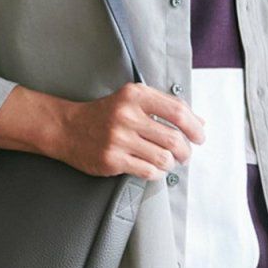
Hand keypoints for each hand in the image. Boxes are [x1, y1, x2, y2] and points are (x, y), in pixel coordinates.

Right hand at [58, 81, 205, 179]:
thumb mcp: (132, 100)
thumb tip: (199, 122)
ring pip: (163, 158)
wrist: (67, 128)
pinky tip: (153, 168)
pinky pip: (148, 171)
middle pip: (174, 138)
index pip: (177, 111)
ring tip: (167, 161)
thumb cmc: (104, 115)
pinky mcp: (112, 159)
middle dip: (186, 151)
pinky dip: (156, 172)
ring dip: (171, 163)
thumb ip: (164, 107)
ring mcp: (118, 139)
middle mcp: (127, 115)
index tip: (200, 136)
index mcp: (135, 96)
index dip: (195, 127)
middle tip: (185, 154)